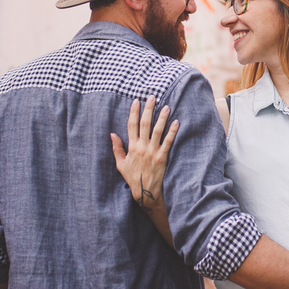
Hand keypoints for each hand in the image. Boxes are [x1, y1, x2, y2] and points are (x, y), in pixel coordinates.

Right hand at [111, 97, 178, 212]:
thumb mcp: (120, 164)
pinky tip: (176, 122)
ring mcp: (153, 151)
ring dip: (162, 117)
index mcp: (132, 147)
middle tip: (152, 97)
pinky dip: (172, 131)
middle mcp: (142, 147)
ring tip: (166, 106)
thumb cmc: (132, 177)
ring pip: (158, 130)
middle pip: (145, 124)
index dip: (134, 112)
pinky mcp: (162, 157)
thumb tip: (112, 134)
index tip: (136, 101)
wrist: (145, 191)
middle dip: (148, 109)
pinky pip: (168, 142)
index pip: (132, 125)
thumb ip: (117, 148)